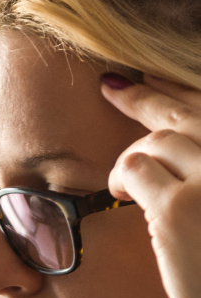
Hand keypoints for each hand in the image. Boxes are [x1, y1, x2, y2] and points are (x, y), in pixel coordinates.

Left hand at [101, 74, 200, 297]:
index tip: (151, 83)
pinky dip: (122, 175)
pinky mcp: (179, 207)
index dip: (180, 92)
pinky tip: (121, 192)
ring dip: (135, 156)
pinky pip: (136, 168)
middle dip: (147, 96)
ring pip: (159, 140)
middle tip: (114, 87)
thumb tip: (177, 164)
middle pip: (190, 112)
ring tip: (124, 181)